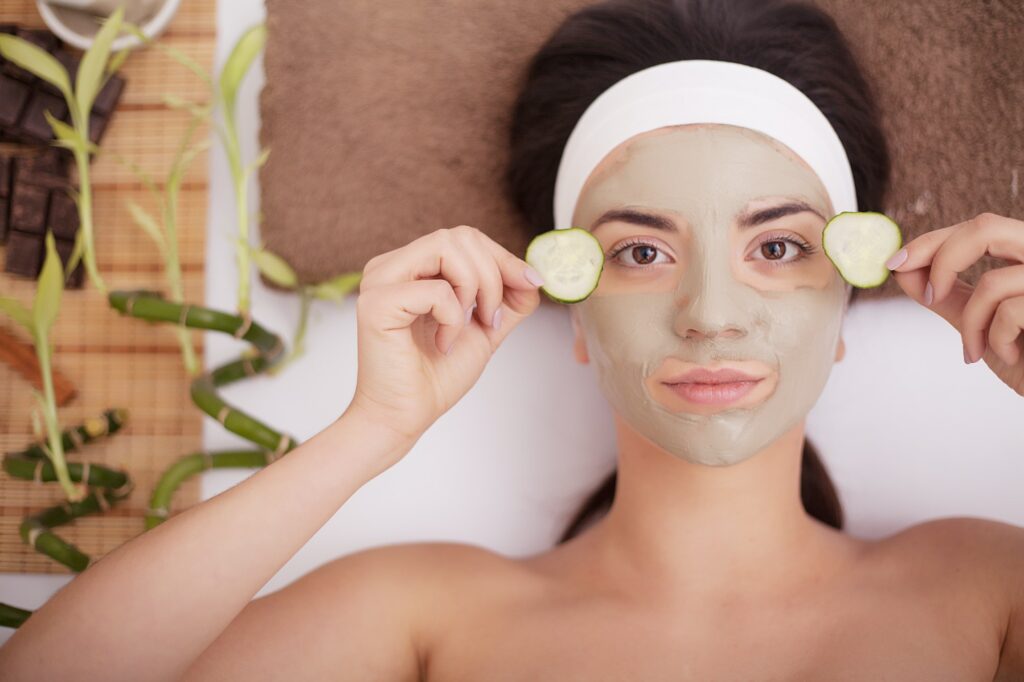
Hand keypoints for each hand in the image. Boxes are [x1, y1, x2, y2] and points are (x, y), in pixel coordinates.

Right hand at [349, 225, 543, 448]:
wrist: (405, 417)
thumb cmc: (435, 376)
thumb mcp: (485, 329)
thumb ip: (509, 299)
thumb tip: (535, 274)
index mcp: (412, 266)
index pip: (465, 237)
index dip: (503, 257)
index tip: (531, 284)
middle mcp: (391, 266)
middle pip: (458, 236)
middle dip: (492, 276)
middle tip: (490, 319)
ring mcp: (379, 281)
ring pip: (445, 247)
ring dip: (473, 289)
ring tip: (467, 326)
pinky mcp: (376, 304)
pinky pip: (434, 288)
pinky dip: (452, 317)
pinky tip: (442, 344)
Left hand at [887, 212, 1023, 395]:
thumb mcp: (978, 320)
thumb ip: (945, 294)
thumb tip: (901, 269)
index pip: (978, 228)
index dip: (932, 241)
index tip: (896, 263)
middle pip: (986, 228)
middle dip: (942, 261)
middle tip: (928, 295)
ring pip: (992, 283)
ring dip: (970, 324)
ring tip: (976, 348)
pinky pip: (1009, 313)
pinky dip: (996, 341)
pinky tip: (1010, 356)